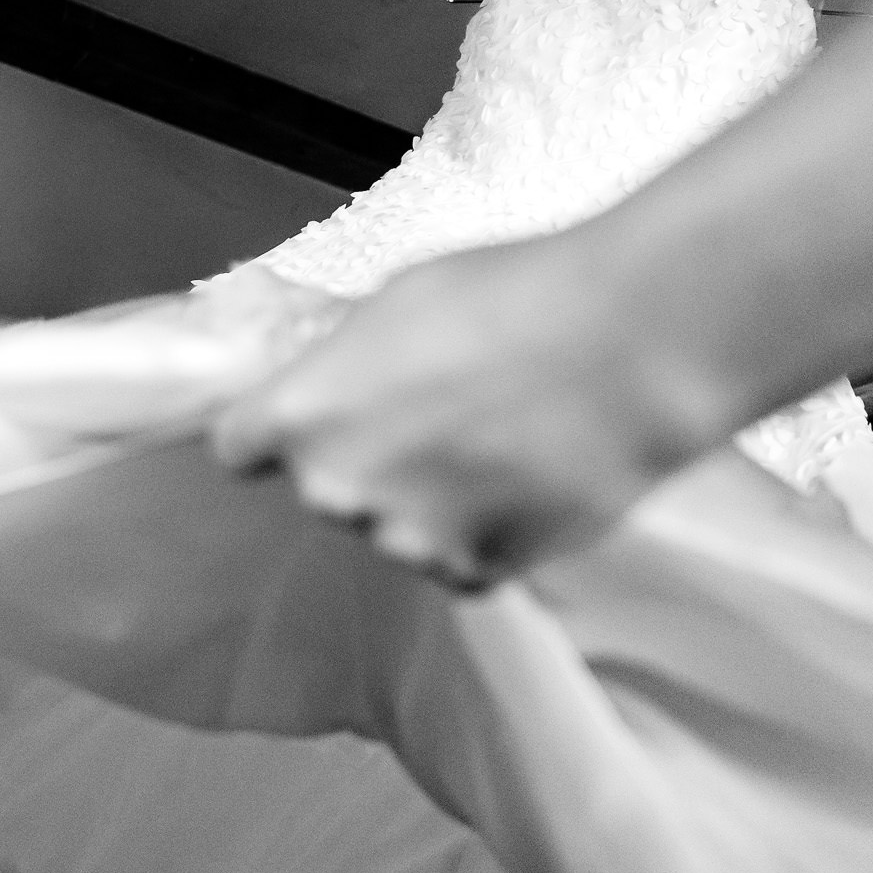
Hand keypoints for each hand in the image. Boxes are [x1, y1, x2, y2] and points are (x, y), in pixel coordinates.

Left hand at [211, 236, 726, 588]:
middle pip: (325, 489)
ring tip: (497, 442)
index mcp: (304, 413)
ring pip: (395, 530)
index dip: (272, 433)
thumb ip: (345, 358)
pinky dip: (485, 532)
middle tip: (434, 415)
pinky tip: (526, 478)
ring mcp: (408, 541)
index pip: (238, 448)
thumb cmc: (521, 299)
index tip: (298, 424)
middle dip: (365, 460)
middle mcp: (339, 490)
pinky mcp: (476, 573)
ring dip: (429, 502)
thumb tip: (335, 376)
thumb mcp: (398, 299)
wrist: (633, 345)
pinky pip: (460, 560)